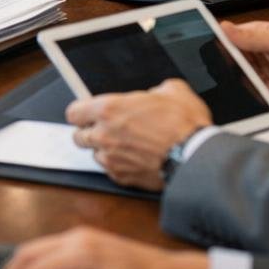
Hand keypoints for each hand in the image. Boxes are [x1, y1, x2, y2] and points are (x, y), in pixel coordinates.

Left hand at [66, 80, 211, 190]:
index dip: (82, 112)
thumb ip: (156, 90)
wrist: (195, 156)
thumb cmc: (184, 125)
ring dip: (105, 151)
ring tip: (126, 146)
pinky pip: (111, 171)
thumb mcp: (173, 90)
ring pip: (95, 156)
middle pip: (78, 137)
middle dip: (90, 132)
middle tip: (107, 130)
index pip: (73, 112)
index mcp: (108, 109)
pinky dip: (119, 166)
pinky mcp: (122, 178)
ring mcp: (111, 159)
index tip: (89, 113)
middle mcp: (103, 135)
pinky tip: (135, 160)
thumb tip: (157, 93)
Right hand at [220, 20, 268, 97]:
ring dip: (250, 82)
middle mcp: (255, 52)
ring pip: (242, 78)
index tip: (218, 55)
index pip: (227, 40)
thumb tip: (224, 28)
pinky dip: (260, 92)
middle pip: (231, 62)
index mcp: (254, 35)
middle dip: (235, 69)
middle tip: (245, 72)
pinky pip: (255, 91)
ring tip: (266, 80)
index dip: (219, 47)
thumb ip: (251, 36)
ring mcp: (262, 70)